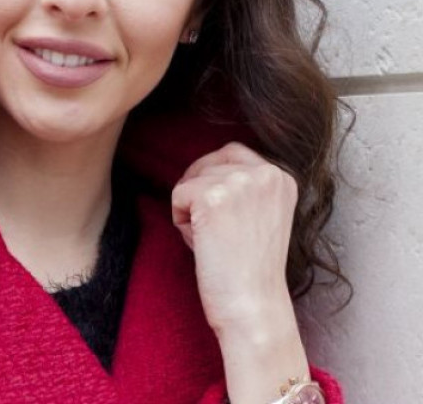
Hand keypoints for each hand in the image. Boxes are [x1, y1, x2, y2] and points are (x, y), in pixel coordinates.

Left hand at [171, 142, 298, 336]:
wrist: (253, 307)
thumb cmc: (250, 268)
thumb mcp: (261, 213)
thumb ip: (243, 186)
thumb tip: (201, 168)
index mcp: (281, 177)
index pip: (233, 152)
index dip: (213, 175)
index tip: (215, 208)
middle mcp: (265, 173)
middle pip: (209, 163)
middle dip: (201, 193)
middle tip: (216, 232)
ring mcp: (239, 182)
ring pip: (191, 180)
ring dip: (192, 210)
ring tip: (213, 242)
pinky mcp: (212, 196)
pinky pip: (177, 194)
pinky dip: (180, 220)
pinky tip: (202, 244)